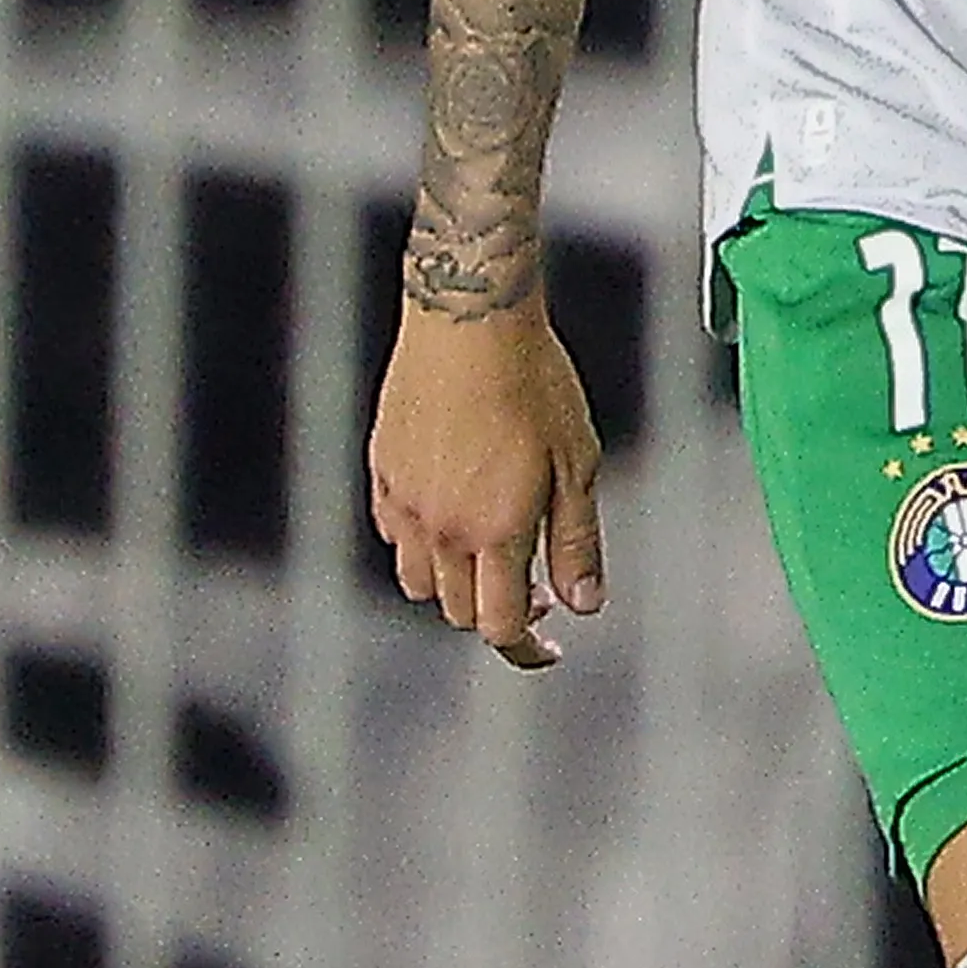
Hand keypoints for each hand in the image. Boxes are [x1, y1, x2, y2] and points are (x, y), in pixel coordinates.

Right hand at [373, 290, 610, 665]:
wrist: (469, 318)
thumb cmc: (535, 383)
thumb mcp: (577, 463)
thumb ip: (576, 541)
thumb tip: (583, 605)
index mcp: (494, 531)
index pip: (501, 626)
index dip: (528, 649)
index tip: (551, 648)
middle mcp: (440, 527)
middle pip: (461, 611)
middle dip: (501, 614)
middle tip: (538, 589)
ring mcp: (404, 501)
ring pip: (419, 582)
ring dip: (456, 587)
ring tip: (492, 555)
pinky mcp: (383, 470)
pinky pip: (394, 535)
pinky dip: (421, 546)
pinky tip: (453, 515)